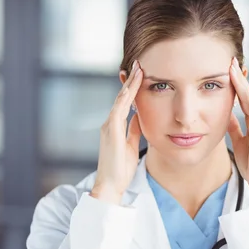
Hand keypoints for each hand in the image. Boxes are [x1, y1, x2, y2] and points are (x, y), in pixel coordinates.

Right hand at [91, 60, 143, 203]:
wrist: (109, 185)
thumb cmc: (120, 170)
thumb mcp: (131, 146)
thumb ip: (134, 131)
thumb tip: (140, 117)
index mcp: (114, 127)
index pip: (124, 103)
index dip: (132, 88)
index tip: (140, 75)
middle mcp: (109, 124)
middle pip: (121, 97)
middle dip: (130, 80)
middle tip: (139, 63)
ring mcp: (108, 126)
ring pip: (120, 99)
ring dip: (130, 83)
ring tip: (139, 68)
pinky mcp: (111, 131)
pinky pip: (119, 109)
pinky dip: (126, 96)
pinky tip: (133, 86)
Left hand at [227, 57, 248, 203]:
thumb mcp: (239, 140)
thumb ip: (235, 127)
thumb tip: (226, 115)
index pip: (242, 97)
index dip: (234, 83)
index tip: (226, 68)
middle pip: (247, 93)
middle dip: (238, 77)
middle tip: (230, 59)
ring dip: (244, 82)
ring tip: (237, 67)